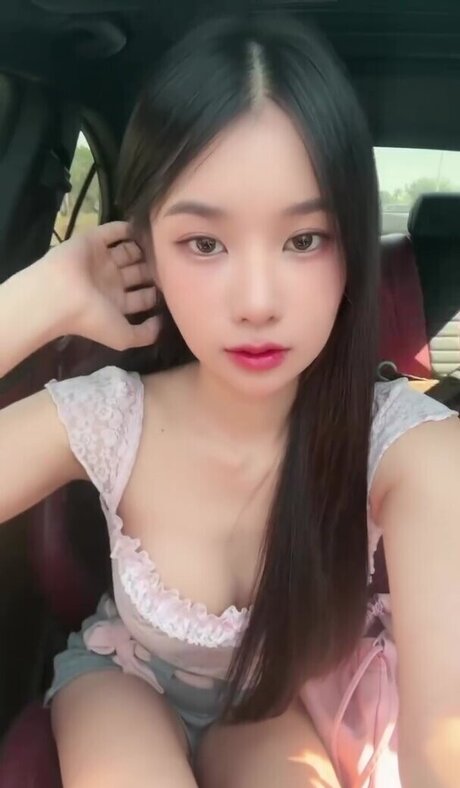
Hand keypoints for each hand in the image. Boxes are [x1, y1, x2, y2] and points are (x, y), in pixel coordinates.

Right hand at [42, 222, 160, 349]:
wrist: (60, 295)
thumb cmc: (92, 318)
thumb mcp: (124, 337)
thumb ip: (145, 334)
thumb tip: (162, 323)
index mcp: (116, 303)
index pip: (142, 297)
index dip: (156, 292)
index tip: (175, 285)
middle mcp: (110, 281)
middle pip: (138, 273)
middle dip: (153, 269)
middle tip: (172, 262)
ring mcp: (101, 261)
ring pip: (128, 252)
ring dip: (142, 249)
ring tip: (162, 244)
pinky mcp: (92, 241)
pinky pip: (112, 232)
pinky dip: (126, 229)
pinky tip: (142, 227)